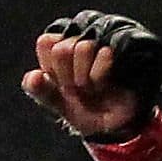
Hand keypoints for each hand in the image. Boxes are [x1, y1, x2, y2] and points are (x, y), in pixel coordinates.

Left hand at [25, 10, 161, 140]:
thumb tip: (32, 77)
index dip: (52, 70)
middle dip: (69, 78)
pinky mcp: (129, 44)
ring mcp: (109, 36)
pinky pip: (106, 53)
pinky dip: (100, 74)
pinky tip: (107, 84)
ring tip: (96, 88)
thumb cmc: (88, 110)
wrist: (118, 127)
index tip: (63, 86)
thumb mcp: (59, 104)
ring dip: (86, 78)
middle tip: (82, 90)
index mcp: (65, 42)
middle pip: (63, 46)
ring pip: (83, 46)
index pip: (47, 42)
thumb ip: (42, 91)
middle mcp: (86, 33)